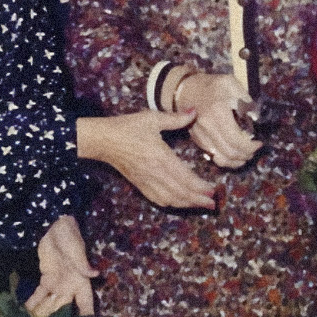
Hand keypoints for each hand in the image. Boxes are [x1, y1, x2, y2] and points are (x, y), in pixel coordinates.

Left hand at [25, 215, 95, 316]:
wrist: (57, 225)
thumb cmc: (70, 237)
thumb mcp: (76, 249)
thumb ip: (83, 264)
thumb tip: (95, 274)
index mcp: (81, 281)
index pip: (86, 304)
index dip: (85, 316)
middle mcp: (70, 286)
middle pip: (64, 308)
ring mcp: (57, 284)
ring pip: (50, 304)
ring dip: (43, 313)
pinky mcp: (46, 279)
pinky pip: (40, 294)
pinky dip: (33, 302)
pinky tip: (26, 309)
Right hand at [77, 111, 215, 208]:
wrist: (103, 139)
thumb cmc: (128, 127)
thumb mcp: (152, 118)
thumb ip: (176, 118)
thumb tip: (194, 111)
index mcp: (160, 157)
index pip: (185, 177)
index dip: (200, 187)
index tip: (213, 191)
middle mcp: (155, 173)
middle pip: (180, 192)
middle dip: (198, 200)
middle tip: (213, 204)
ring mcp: (146, 181)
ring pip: (170, 199)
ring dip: (186, 204)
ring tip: (200, 205)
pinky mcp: (139, 184)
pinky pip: (157, 199)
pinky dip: (171, 203)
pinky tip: (178, 203)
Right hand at [175, 72, 262, 168]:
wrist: (186, 89)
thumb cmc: (211, 85)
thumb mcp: (231, 83)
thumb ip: (246, 100)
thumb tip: (255, 118)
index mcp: (218, 112)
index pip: (236, 140)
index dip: (250, 147)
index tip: (259, 143)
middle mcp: (207, 127)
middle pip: (229, 152)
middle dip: (245, 155)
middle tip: (254, 150)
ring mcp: (200, 135)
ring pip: (220, 159)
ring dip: (235, 161)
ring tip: (245, 155)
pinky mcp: (196, 140)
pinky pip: (212, 155)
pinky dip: (225, 159)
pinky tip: (233, 154)